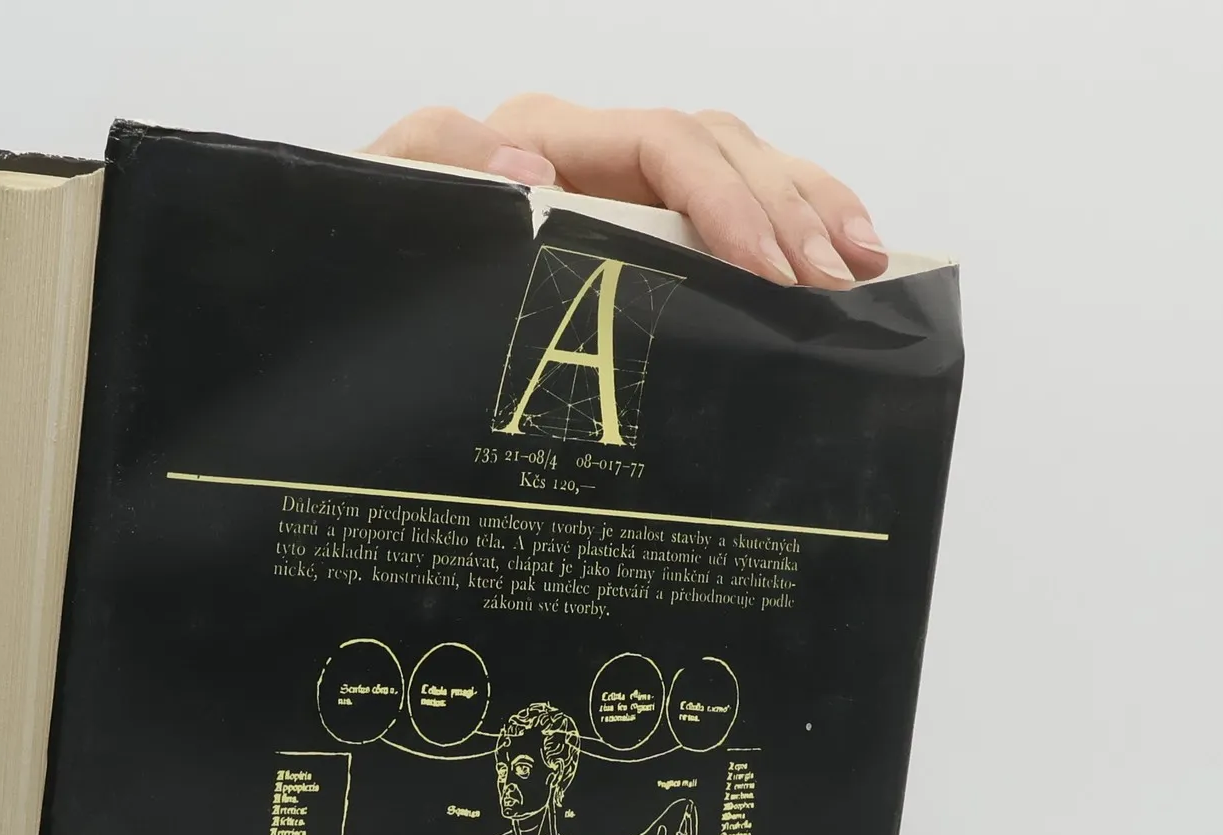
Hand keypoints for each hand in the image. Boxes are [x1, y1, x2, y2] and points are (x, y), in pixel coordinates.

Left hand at [366, 96, 886, 288]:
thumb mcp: (389, 202)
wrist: (361, 305)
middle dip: (786, 214)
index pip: (666, 146)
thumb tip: (530, 162)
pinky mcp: (638, 225)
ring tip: (861, 268)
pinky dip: (792, 221)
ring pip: (742, 167)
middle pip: (722, 149)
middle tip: (832, 285)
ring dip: (809, 212)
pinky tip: (842, 255)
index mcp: (544, 141)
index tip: (765, 269)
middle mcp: (593, 151)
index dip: (726, 201)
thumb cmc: (380, 260)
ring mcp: (621, 185)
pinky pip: (732, 203)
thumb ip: (439, 162)